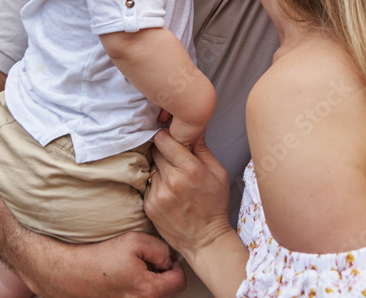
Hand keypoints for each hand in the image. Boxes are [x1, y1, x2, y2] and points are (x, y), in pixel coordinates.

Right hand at [10, 228, 184, 297]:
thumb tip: (169, 259)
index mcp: (149, 291)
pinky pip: (136, 297)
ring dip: (147, 282)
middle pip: (166, 291)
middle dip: (160, 275)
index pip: (180, 282)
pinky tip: (123, 278)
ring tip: (132, 270)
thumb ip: (161, 249)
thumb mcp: (136, 241)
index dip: (175, 266)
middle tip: (146, 262)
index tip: (164, 259)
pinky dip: (134, 288)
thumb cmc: (99, 257)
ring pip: (151, 295)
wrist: (69, 272)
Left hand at [144, 129, 233, 257]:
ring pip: (151, 168)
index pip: (163, 139)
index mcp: (190, 169)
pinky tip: (169, 193)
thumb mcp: (218, 173)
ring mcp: (158, 194)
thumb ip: (202, 148)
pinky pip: (147, 185)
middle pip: (155, 151)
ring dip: (159, 170)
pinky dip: (156, 185)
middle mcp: (171, 180)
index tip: (171, 140)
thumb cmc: (214, 205)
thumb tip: (195, 126)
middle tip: (174, 160)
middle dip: (164, 152)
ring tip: (174, 180)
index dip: (166, 137)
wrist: (205, 239)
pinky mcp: (149, 205)